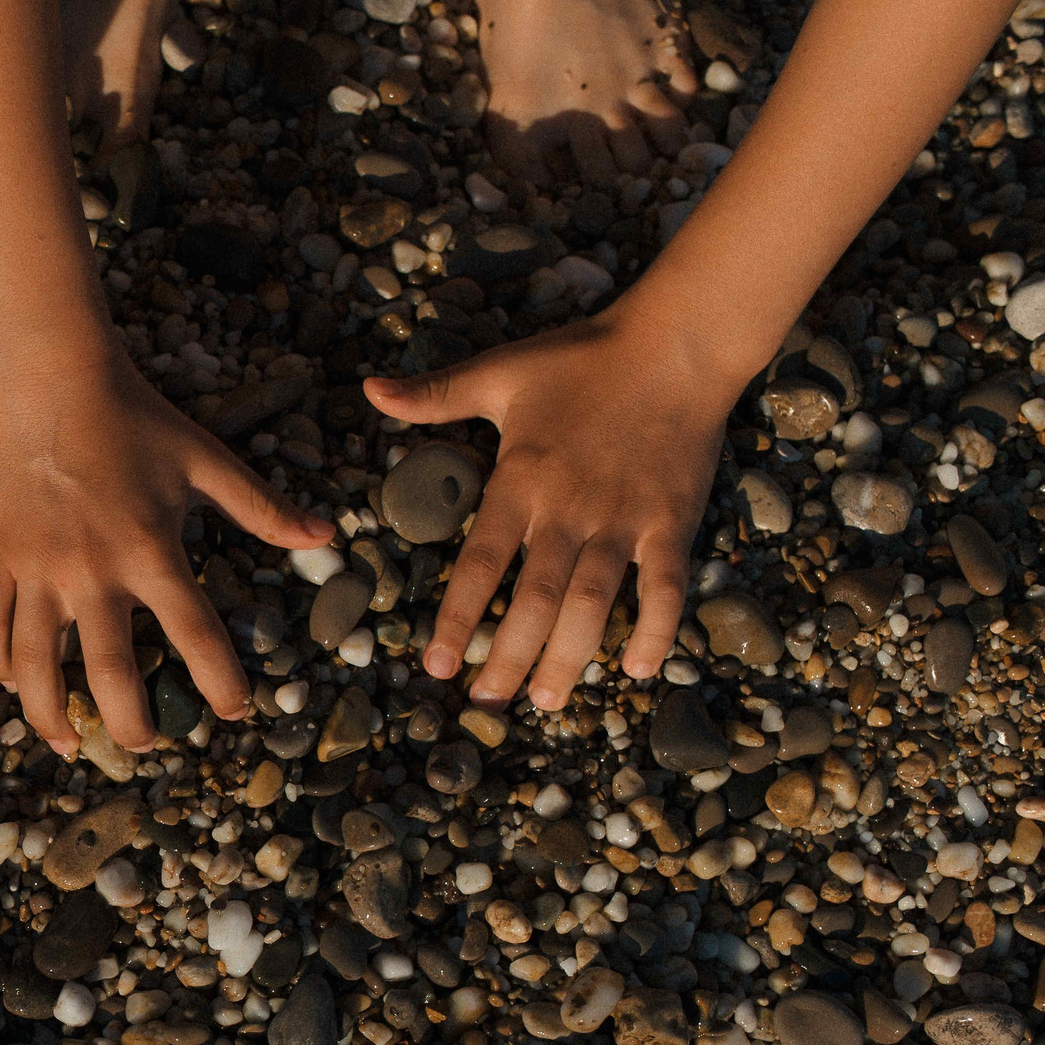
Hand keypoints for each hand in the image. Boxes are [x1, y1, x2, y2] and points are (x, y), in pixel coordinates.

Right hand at [0, 353, 331, 755]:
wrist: (48, 378)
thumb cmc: (134, 417)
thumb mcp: (206, 459)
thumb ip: (262, 507)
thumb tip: (325, 536)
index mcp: (151, 550)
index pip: (195, 634)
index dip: (221, 683)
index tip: (236, 713)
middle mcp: (91, 571)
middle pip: (108, 673)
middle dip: (131, 723)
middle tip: (147, 745)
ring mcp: (36, 569)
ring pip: (35, 665)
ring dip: (51, 715)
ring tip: (70, 745)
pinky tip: (15, 686)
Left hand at [364, 313, 732, 710]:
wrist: (675, 343)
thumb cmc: (582, 359)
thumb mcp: (499, 371)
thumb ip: (434, 394)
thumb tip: (368, 388)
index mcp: (521, 480)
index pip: (480, 563)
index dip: (458, 617)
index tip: (436, 666)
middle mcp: (569, 509)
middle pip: (534, 600)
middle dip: (506, 657)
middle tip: (485, 702)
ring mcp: (623, 520)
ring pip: (593, 605)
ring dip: (569, 658)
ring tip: (546, 702)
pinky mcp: (671, 522)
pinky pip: (666, 587)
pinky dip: (656, 630)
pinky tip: (640, 672)